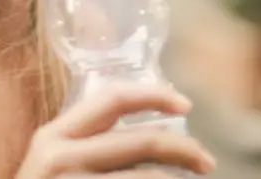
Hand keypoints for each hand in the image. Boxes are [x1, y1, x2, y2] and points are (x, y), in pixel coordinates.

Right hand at [15, 83, 215, 177]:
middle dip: (185, 149)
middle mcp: (60, 159)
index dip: (155, 95)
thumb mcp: (53, 165)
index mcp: (53, 136)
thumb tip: (154, 133)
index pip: (113, 99)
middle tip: (207, 161)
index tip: (186, 104)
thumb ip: (88, 144)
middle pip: (143, 142)